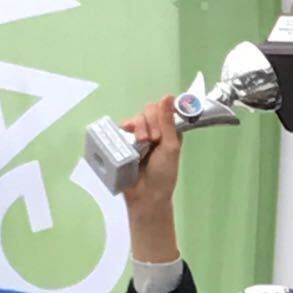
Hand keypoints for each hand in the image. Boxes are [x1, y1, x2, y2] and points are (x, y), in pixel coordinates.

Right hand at [118, 96, 181, 261]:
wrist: (146, 196)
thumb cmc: (163, 175)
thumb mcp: (170, 147)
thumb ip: (168, 122)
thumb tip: (168, 96)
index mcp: (169, 132)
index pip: (164, 110)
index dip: (162, 114)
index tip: (162, 126)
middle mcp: (155, 132)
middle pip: (148, 111)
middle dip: (149, 122)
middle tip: (152, 140)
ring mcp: (138, 137)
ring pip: (136, 118)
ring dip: (138, 126)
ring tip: (140, 142)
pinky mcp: (125, 143)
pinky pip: (122, 128)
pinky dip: (124, 128)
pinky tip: (126, 133)